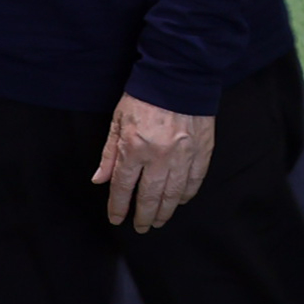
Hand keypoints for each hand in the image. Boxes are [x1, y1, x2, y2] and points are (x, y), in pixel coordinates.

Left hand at [92, 95, 218, 233]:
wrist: (180, 75)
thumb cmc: (145, 97)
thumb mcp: (118, 121)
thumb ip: (109, 153)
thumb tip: (100, 180)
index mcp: (135, 149)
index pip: (123, 187)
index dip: (119, 207)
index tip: (117, 218)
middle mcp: (159, 156)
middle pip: (150, 196)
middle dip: (143, 215)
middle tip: (141, 227)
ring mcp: (184, 155)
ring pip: (174, 193)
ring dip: (165, 210)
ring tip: (159, 220)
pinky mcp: (203, 150)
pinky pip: (195, 179)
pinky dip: (188, 193)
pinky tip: (182, 200)